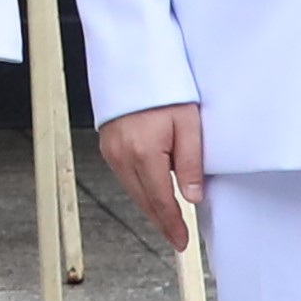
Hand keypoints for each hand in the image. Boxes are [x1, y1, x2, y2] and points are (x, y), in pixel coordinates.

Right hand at [95, 99, 204, 255]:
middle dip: (161, 222)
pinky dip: (139, 189)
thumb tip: (192, 196)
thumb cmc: (164, 84)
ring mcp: (111, 151)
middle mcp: (122, 155)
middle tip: (176, 238)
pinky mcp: (108, 145)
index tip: (181, 240)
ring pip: (132, 191)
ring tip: (168, 219)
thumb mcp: (189, 123)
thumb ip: (190, 163)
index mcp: (144, 153)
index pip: (161, 201)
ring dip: (150, 206)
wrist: (134, 60)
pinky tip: (151, 192)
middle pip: (144, 201)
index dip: (172, 225)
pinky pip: (124, 176)